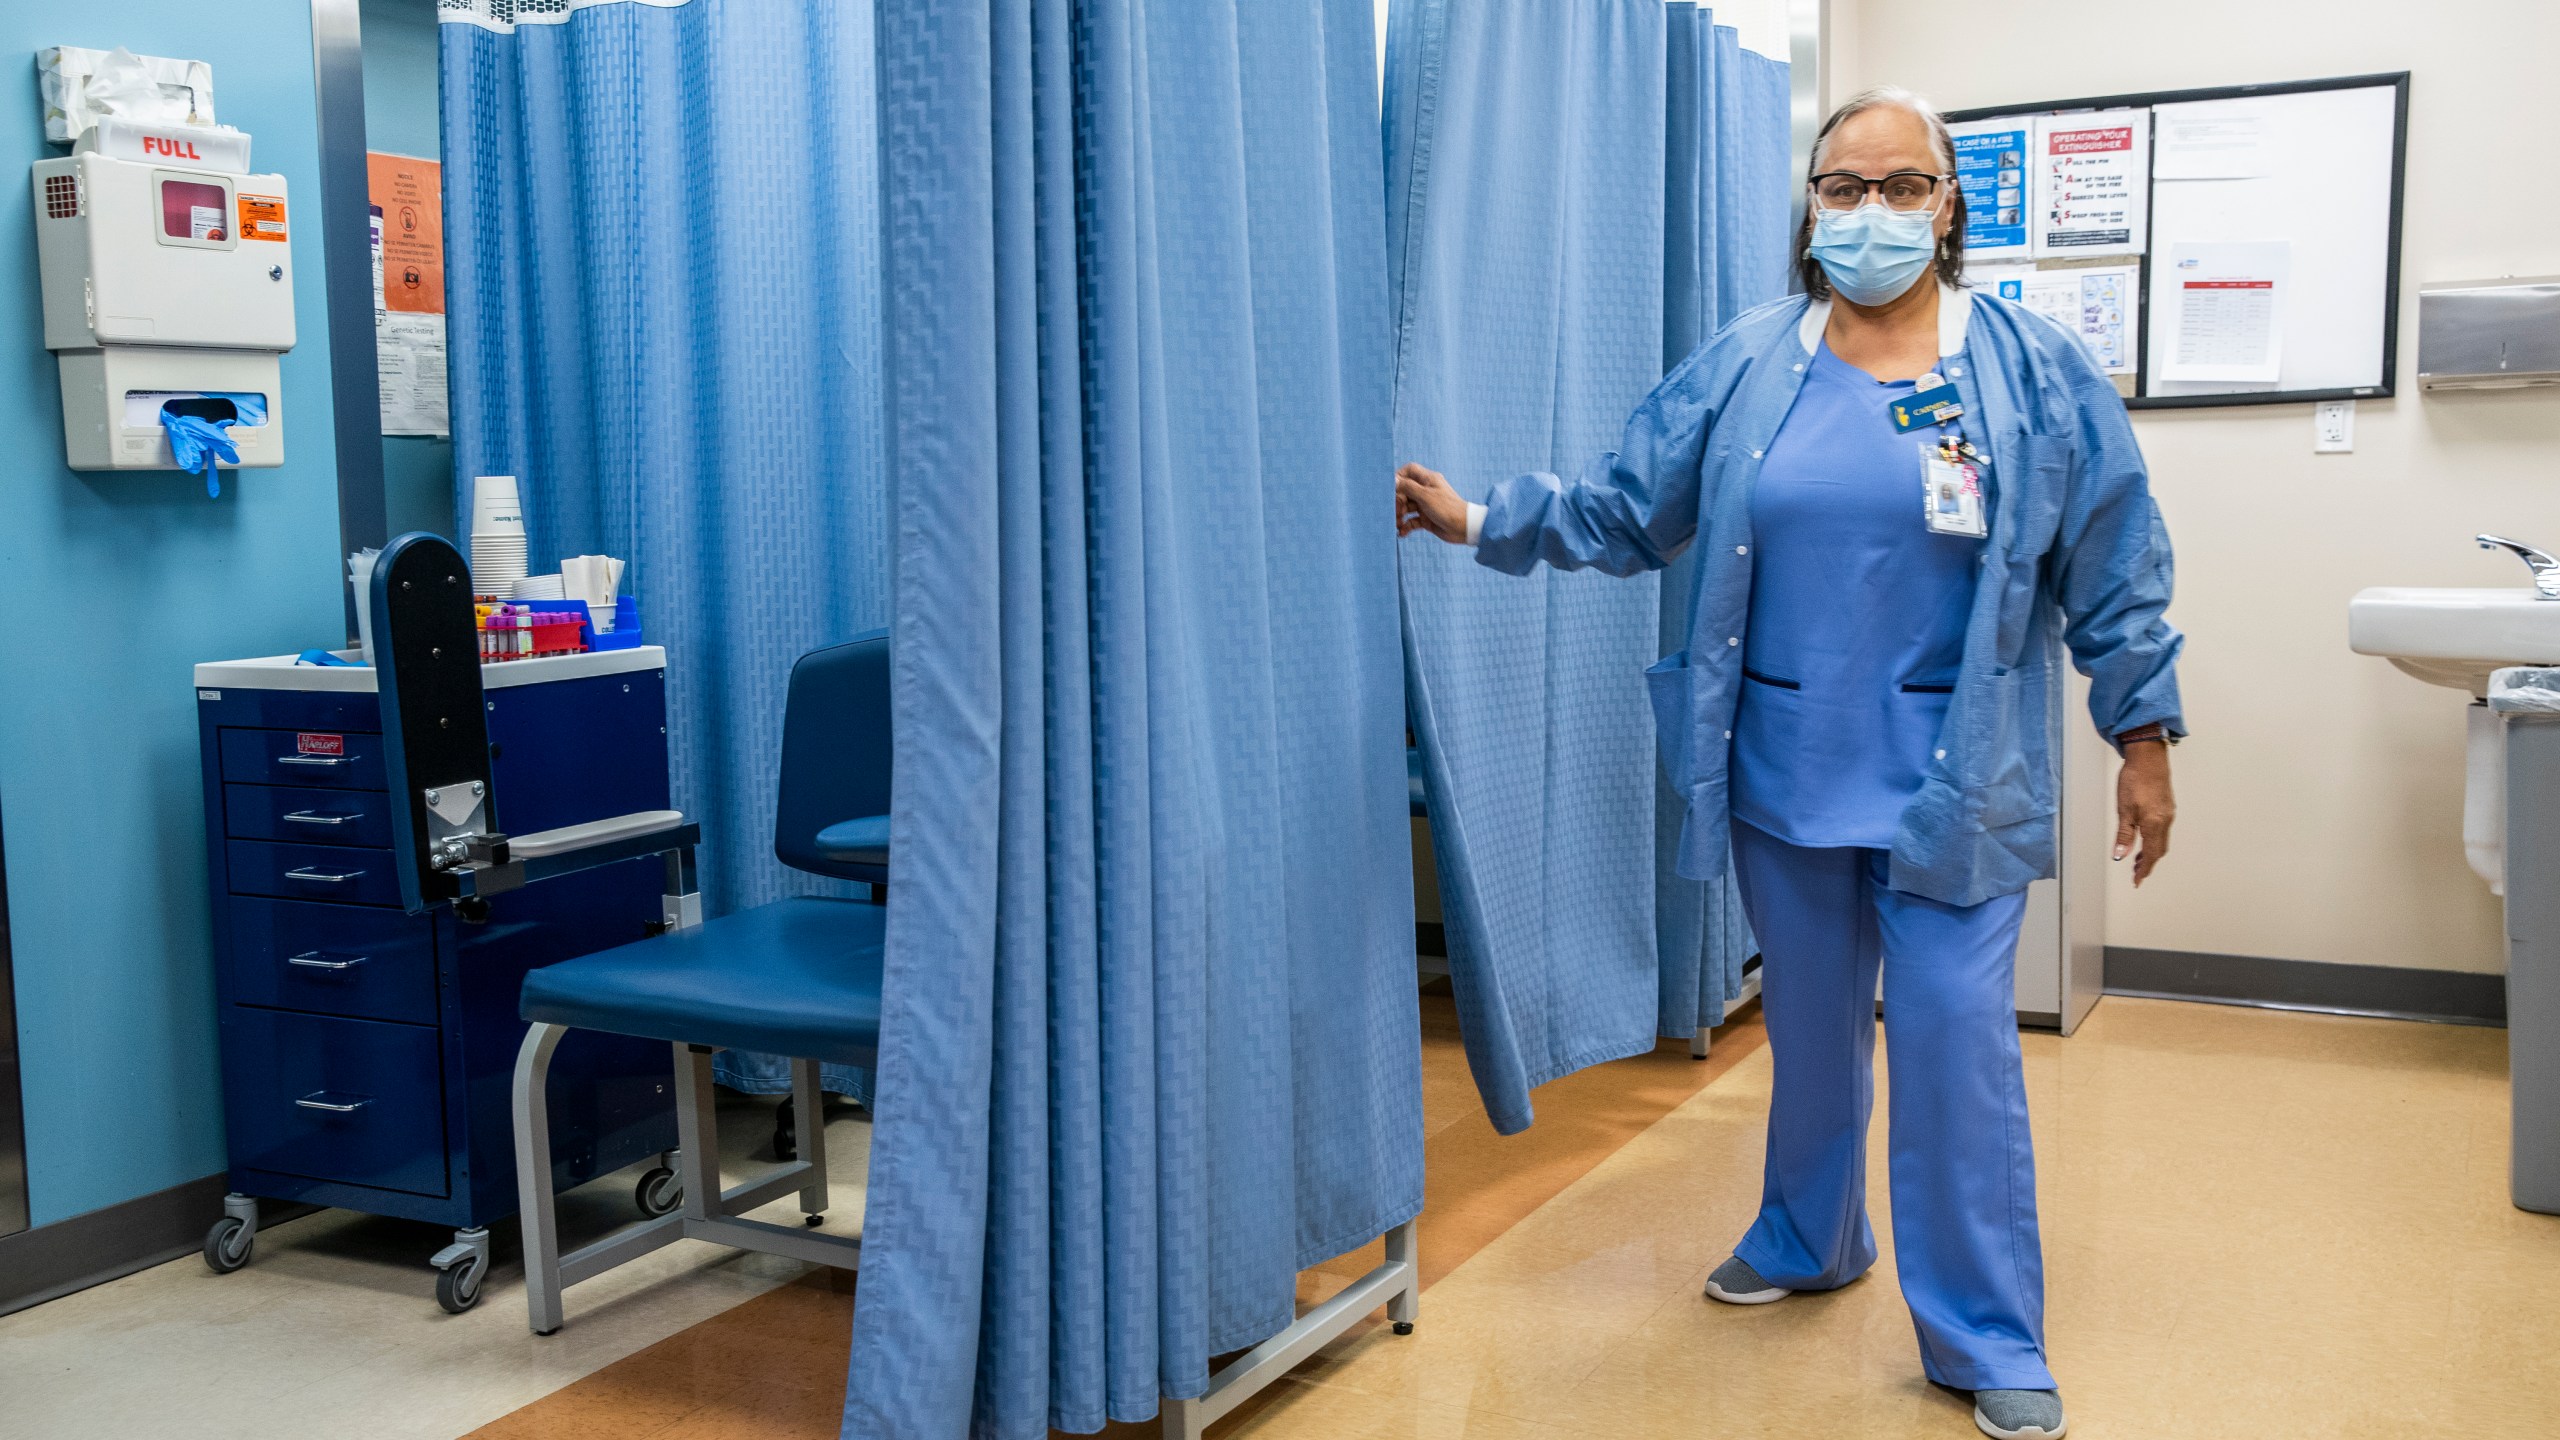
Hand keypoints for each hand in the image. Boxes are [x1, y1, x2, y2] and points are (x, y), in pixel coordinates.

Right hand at [1396, 463, 1469, 543]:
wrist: (1464, 528)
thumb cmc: (1448, 508)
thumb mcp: (1425, 496)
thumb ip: (1408, 487)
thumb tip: (1394, 480)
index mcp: (1428, 480)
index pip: (1409, 471)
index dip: (1398, 477)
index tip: (1391, 488)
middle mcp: (1426, 491)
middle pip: (1404, 491)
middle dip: (1397, 501)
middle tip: (1396, 511)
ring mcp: (1425, 505)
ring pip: (1406, 507)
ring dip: (1399, 515)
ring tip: (1397, 524)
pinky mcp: (1426, 519)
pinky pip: (1411, 521)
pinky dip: (1406, 526)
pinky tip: (1402, 532)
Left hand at [2113, 741, 2173, 885]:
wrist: (2149, 757)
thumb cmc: (2135, 779)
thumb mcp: (2124, 810)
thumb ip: (2124, 835)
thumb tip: (2120, 855)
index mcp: (2154, 824)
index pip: (2150, 855)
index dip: (2143, 870)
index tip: (2137, 880)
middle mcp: (2165, 821)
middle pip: (2158, 850)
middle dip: (2148, 863)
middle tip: (2136, 873)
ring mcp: (2168, 812)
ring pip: (2162, 840)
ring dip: (2151, 852)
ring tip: (2137, 858)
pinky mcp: (2167, 805)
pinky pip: (2163, 829)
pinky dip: (2154, 839)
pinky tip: (2145, 837)